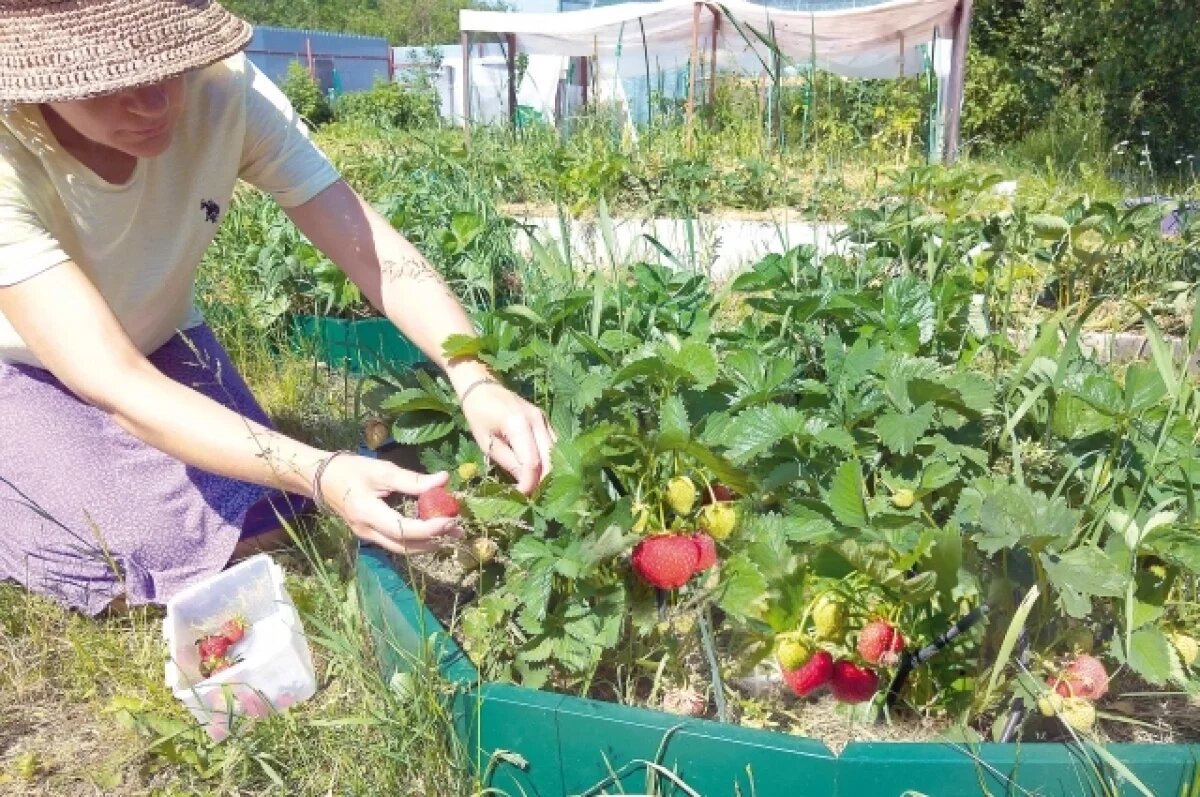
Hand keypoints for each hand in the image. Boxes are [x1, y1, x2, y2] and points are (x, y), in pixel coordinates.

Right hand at [317, 454, 461, 554]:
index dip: (430, 528)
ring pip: (402, 549)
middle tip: (458, 529)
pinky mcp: (370, 534)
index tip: (451, 519)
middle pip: (405, 546)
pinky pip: (396, 543)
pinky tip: (432, 531)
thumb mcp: (383, 471)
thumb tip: (444, 479)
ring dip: (428, 543)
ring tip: (452, 533)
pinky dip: (417, 539)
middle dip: (434, 540)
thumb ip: (413, 479)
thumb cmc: (351, 470)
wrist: (321, 478)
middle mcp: (367, 531)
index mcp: (368, 514)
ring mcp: (367, 536)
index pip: (404, 529)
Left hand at [459, 379, 555, 493]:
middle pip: (550, 459)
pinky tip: (543, 473)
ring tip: (539, 488)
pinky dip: (550, 460)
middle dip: (543, 481)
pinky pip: (554, 445)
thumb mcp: (487, 443)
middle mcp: (537, 421)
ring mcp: (544, 419)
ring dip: (549, 472)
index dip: (529, 483)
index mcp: (519, 424)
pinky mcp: (546, 421)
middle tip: (533, 497)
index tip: (522, 497)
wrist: (483, 387)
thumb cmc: (479, 415)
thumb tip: (524, 486)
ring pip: (556, 453)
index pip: (532, 462)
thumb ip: (508, 462)